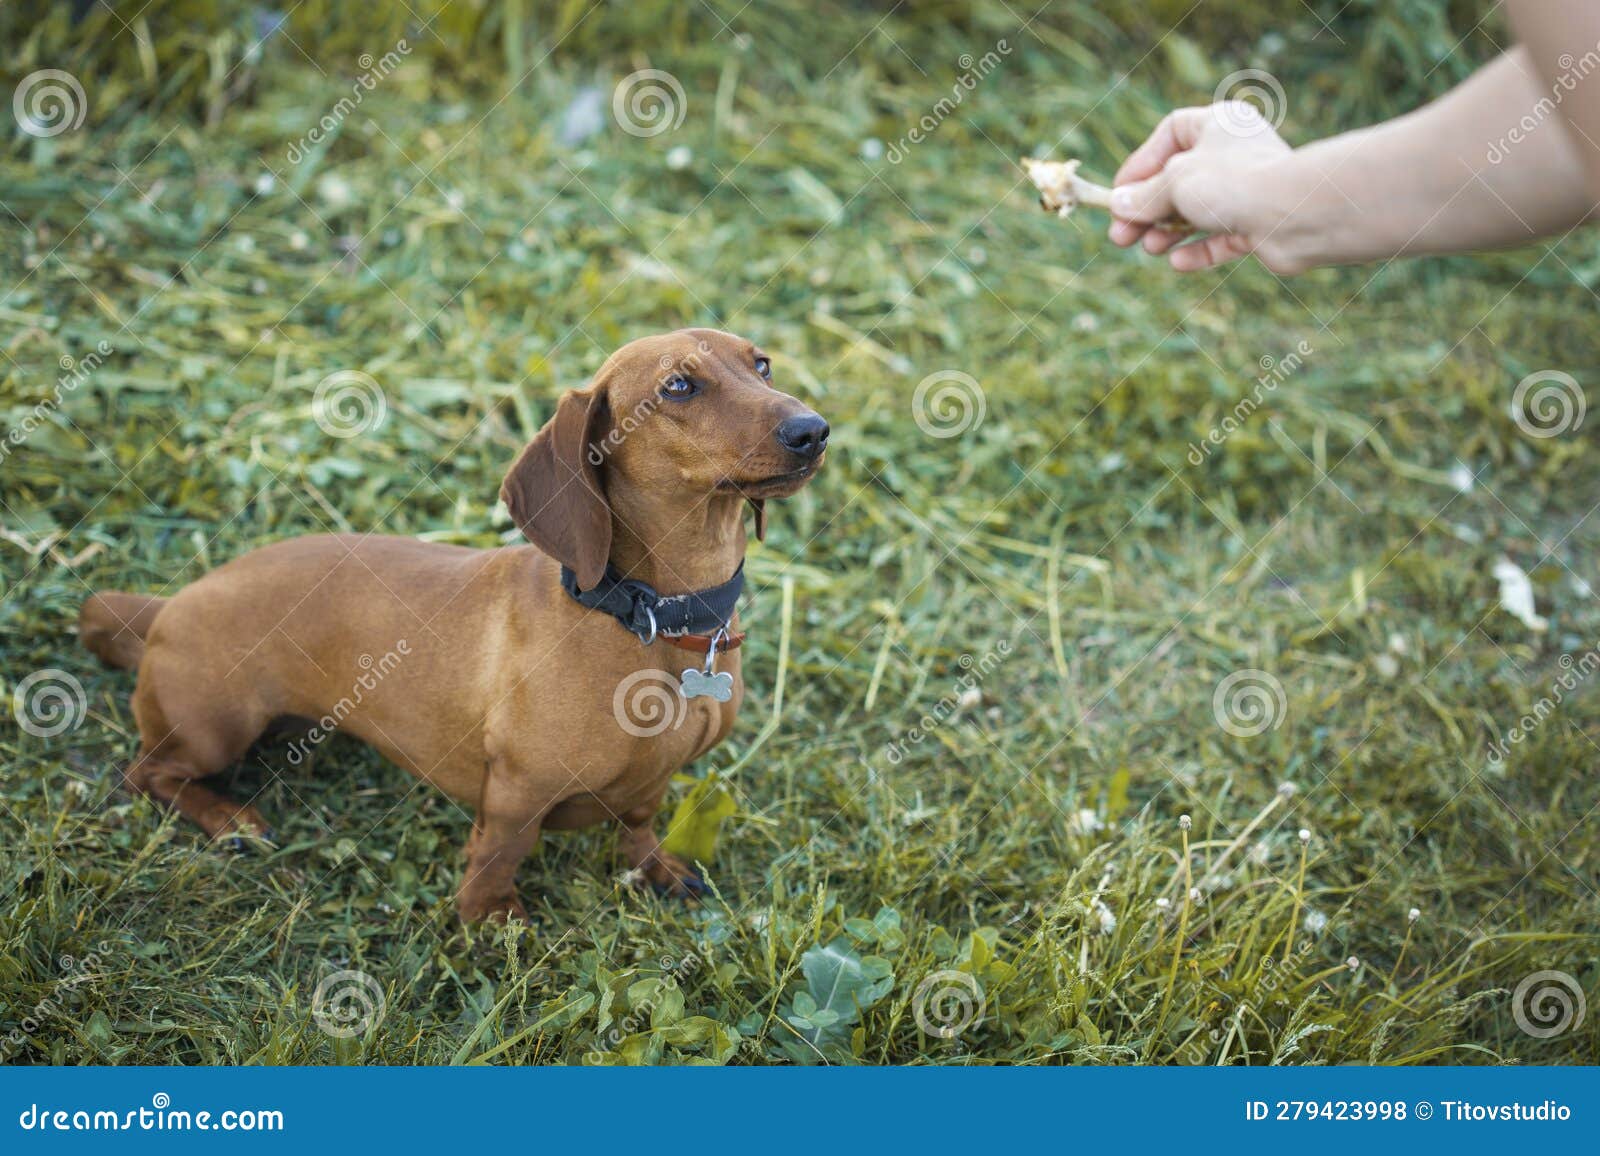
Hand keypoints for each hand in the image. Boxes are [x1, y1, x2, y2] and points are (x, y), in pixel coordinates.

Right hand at [1109, 103, 1296, 272]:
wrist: (1296, 214)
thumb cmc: (1233, 183)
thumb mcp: (1175, 183)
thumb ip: (1144, 196)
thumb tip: (1119, 205)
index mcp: (1218, 124)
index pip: (1169, 136)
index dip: (1140, 165)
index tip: (1118, 195)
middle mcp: (1234, 153)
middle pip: (1178, 179)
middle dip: (1148, 210)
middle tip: (1120, 235)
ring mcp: (1247, 189)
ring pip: (1197, 211)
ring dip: (1169, 232)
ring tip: (1148, 249)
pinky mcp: (1258, 223)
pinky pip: (1220, 236)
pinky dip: (1198, 249)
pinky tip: (1178, 262)